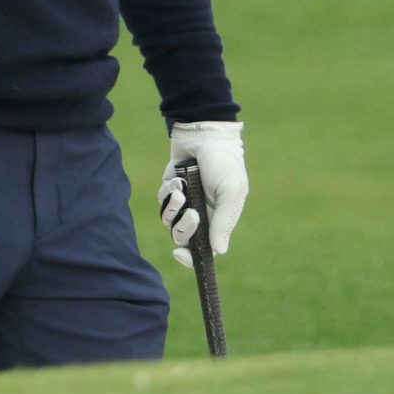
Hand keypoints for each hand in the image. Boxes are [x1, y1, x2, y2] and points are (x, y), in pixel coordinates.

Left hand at [157, 121, 247, 268]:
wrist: (205, 135)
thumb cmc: (223, 164)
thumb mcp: (231, 192)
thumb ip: (223, 222)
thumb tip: (219, 251)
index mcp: (219, 219)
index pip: (205, 249)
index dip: (193, 258)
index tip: (181, 255)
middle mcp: (201, 214)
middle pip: (183, 237)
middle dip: (184, 228)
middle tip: (192, 213)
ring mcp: (184, 202)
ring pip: (169, 221)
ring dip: (173, 207)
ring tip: (182, 190)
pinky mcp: (170, 189)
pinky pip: (162, 202)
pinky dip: (168, 192)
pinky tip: (178, 179)